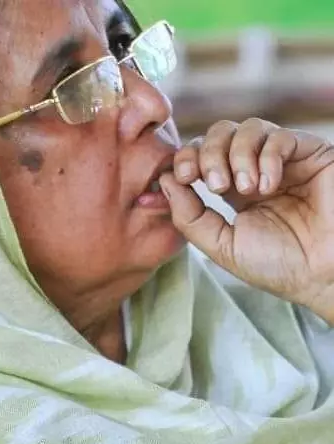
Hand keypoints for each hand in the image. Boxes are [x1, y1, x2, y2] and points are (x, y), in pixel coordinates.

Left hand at [159, 118, 333, 323]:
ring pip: (247, 128)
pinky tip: (268, 186)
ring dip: (237, 155)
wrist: (325, 275)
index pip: (200, 154)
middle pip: (219, 133)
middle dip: (208, 154)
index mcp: (232, 189)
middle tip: (216, 186)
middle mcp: (255, 169)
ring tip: (246, 189)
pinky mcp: (311, 154)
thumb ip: (189, 216)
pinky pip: (280, 137)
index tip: (182, 177)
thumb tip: (164, 180)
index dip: (186, 157)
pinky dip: (268, 158)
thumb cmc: (277, 265)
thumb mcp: (221, 245)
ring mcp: (283, 160)